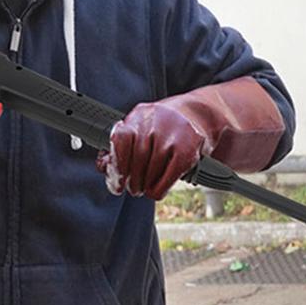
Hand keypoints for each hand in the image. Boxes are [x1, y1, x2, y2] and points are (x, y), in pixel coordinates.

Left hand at [97, 77, 285, 199]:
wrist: (202, 116)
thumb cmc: (168, 127)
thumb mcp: (143, 128)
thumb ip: (122, 145)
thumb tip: (103, 166)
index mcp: (139, 115)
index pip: (120, 140)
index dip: (116, 165)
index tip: (117, 181)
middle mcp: (154, 123)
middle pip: (135, 161)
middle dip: (132, 181)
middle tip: (133, 189)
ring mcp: (172, 136)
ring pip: (149, 173)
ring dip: (145, 187)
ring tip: (146, 188)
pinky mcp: (187, 152)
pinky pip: (166, 179)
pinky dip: (159, 189)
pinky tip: (158, 189)